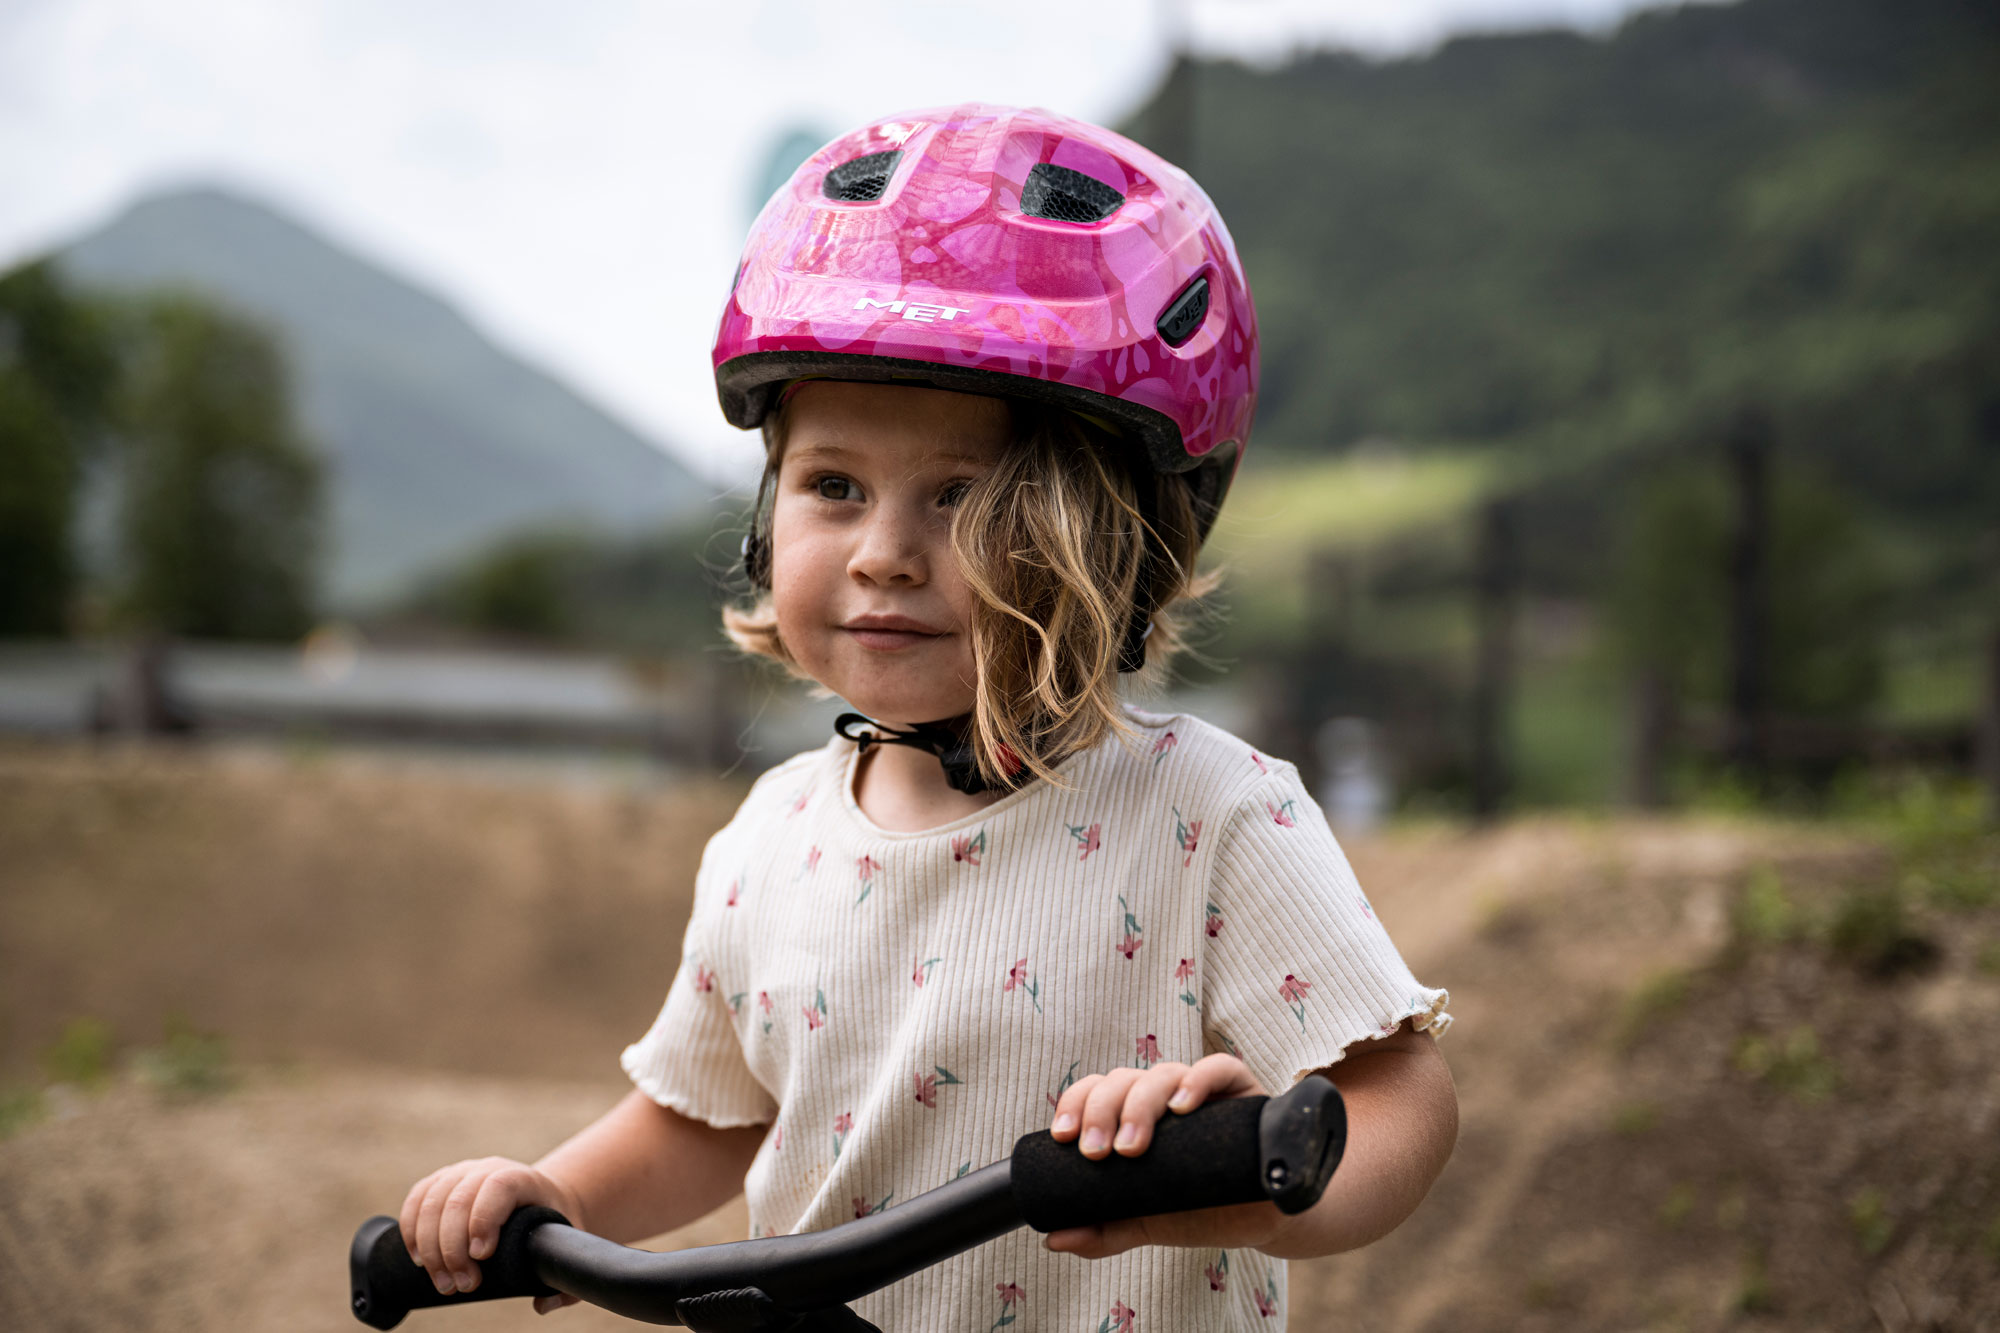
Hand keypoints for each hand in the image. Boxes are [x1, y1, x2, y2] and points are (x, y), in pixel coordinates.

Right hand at [398, 1156, 583, 1314]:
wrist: (538, 1199)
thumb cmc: (551, 1226)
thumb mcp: (567, 1248)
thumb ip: (566, 1283)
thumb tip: (542, 1305)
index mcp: (523, 1178)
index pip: (499, 1186)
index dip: (485, 1219)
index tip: (481, 1256)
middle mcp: (489, 1169)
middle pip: (458, 1200)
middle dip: (453, 1249)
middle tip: (463, 1286)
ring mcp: (461, 1173)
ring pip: (432, 1202)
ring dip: (430, 1248)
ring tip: (443, 1284)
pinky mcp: (440, 1182)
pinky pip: (416, 1200)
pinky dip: (411, 1231)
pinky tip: (419, 1261)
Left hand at [1042, 1053, 1281, 1258]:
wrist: (1265, 1219)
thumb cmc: (1203, 1208)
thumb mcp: (1150, 1220)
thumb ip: (1105, 1229)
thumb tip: (1054, 1238)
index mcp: (1135, 1115)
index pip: (1096, 1092)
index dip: (1075, 1105)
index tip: (1062, 1139)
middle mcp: (1164, 1096)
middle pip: (1122, 1081)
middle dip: (1101, 1112)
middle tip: (1096, 1153)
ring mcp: (1202, 1090)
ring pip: (1162, 1073)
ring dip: (1140, 1104)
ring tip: (1131, 1144)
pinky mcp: (1241, 1089)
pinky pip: (1218, 1068)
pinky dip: (1197, 1080)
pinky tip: (1182, 1105)